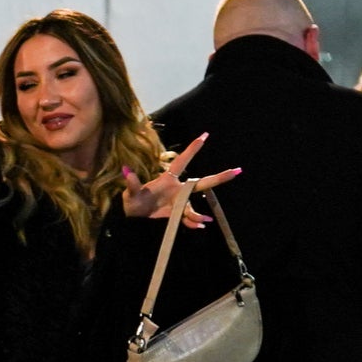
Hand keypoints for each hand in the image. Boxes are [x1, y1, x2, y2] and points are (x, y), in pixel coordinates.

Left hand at [119, 132, 241, 221]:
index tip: (204, 135)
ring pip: (195, 205)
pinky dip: (194, 222)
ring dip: (199, 213)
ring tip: (204, 221)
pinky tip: (198, 227)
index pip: (182, 161)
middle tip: (237, 170)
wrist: (134, 220)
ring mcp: (180, 202)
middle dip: (220, 177)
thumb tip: (125, 170)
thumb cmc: (132, 202)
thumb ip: (132, 183)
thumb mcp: (130, 194)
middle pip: (202, 182)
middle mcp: (178, 189)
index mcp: (168, 179)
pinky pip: (188, 218)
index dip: (192, 149)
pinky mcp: (178, 214)